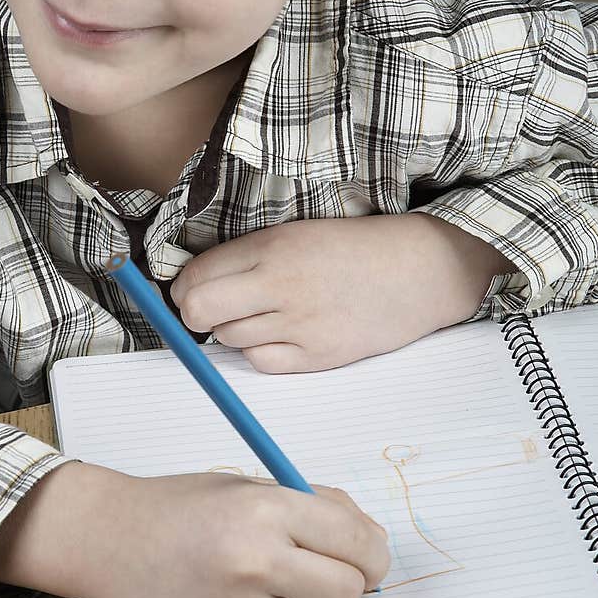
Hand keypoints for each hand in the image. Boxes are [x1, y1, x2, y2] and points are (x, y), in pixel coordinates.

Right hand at [0, 461, 389, 597]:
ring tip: (265, 577)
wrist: (114, 543)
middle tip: (332, 572)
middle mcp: (255, 561)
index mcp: (266, 510)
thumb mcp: (252, 486)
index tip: (370, 556)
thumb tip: (375, 542)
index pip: (356, 542)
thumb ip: (317, 508)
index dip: (373, 553)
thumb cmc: (187, 508)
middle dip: (351, 583)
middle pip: (349, 592)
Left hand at [169, 213, 512, 371]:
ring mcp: (299, 323)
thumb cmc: (353, 249)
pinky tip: (278, 336)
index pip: (195, 275)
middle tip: (208, 311)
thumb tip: (189, 284)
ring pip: (228, 339)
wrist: (416, 271)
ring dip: (231, 331)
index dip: (181, 287)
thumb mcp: (295, 233)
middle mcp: (281, 284)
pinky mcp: (318, 355)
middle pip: (199, 311)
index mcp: (272, 247)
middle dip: (192, 314)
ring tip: (261, 316)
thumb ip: (245, 257)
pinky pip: (261, 363)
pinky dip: (259, 353)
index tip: (185, 290)